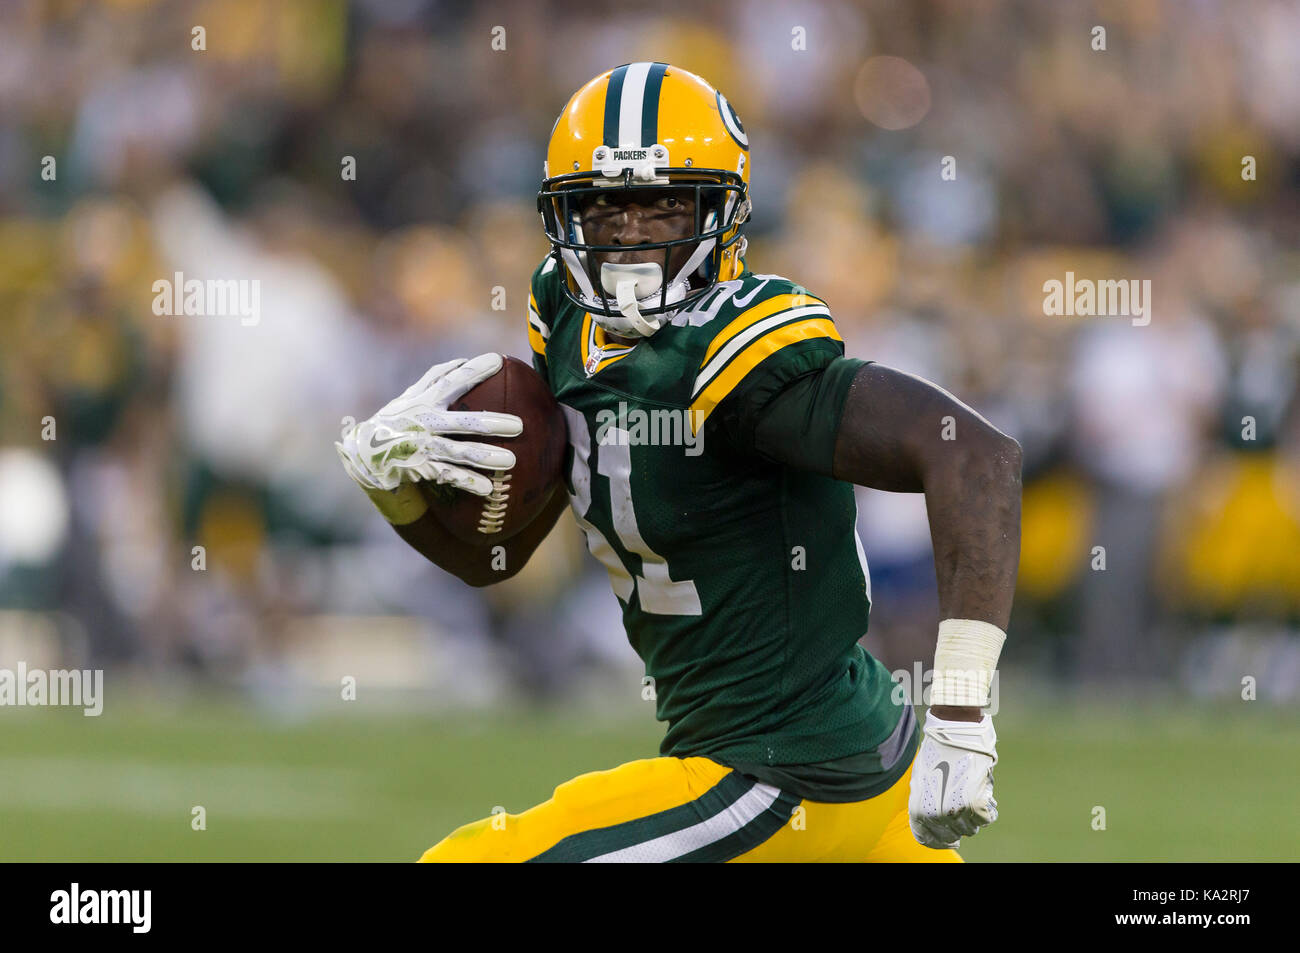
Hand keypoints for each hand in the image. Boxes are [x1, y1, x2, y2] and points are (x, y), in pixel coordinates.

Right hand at [336, 353, 521, 496]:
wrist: (363, 454)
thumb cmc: (394, 421)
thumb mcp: (409, 397)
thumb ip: (433, 379)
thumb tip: (461, 361)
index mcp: (424, 401)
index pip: (453, 380)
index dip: (475, 370)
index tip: (500, 360)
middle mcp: (424, 422)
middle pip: (462, 422)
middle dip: (490, 423)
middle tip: (520, 425)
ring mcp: (421, 446)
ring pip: (457, 452)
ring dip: (484, 457)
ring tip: (511, 461)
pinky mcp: (419, 468)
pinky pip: (447, 476)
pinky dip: (467, 481)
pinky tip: (488, 489)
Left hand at [908, 709, 997, 848]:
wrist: (953, 732)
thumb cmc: (936, 752)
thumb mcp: (921, 780)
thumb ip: (925, 803)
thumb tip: (934, 821)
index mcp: (918, 810)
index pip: (929, 840)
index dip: (941, 839)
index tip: (950, 836)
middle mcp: (935, 815)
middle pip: (953, 836)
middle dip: (959, 824)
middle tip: (962, 805)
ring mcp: (955, 812)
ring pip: (971, 829)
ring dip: (972, 815)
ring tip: (969, 791)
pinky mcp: (975, 805)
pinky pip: (987, 818)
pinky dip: (987, 807)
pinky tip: (981, 791)